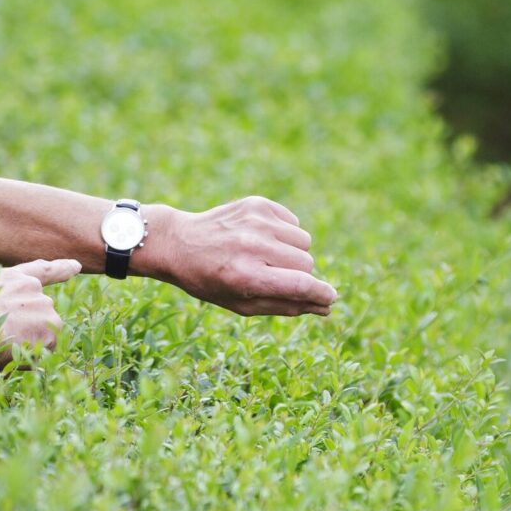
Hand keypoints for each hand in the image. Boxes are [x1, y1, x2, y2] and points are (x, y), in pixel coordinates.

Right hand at [0, 258, 78, 367]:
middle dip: (29, 333)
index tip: (76, 266)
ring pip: (45, 335)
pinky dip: (31, 358)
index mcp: (9, 279)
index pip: (41, 271)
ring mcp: (44, 303)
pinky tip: (12, 350)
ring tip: (1, 343)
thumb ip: (2, 307)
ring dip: (28, 346)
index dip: (60, 269)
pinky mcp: (52, 324)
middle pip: (42, 316)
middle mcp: (31, 286)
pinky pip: (46, 351)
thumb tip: (17, 328)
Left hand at [141, 197, 336, 316]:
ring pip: (304, 241)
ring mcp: (255, 221)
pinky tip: (260, 238)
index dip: (322, 293)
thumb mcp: (242, 304)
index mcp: (246, 276)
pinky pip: (293, 223)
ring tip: (266, 256)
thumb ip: (286, 306)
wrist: (179, 243)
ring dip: (293, 253)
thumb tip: (325, 307)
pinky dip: (285, 234)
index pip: (300, 284)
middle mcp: (252, 246)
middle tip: (273, 276)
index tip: (330, 298)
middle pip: (306, 263)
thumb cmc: (211, 281)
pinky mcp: (257, 204)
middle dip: (299, 274)